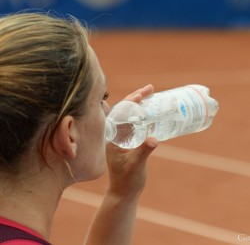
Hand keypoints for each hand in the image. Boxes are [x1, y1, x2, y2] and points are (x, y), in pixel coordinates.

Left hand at [106, 84, 157, 198]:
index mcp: (112, 137)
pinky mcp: (130, 141)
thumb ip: (143, 152)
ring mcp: (123, 137)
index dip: (130, 102)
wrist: (124, 191)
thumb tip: (154, 139)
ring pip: (131, 116)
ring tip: (153, 95)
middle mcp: (116, 134)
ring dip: (141, 105)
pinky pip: (137, 124)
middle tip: (151, 89)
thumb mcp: (135, 165)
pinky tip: (153, 112)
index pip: (119, 114)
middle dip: (137, 98)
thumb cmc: (127, 180)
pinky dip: (145, 116)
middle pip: (125, 111)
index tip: (141, 94)